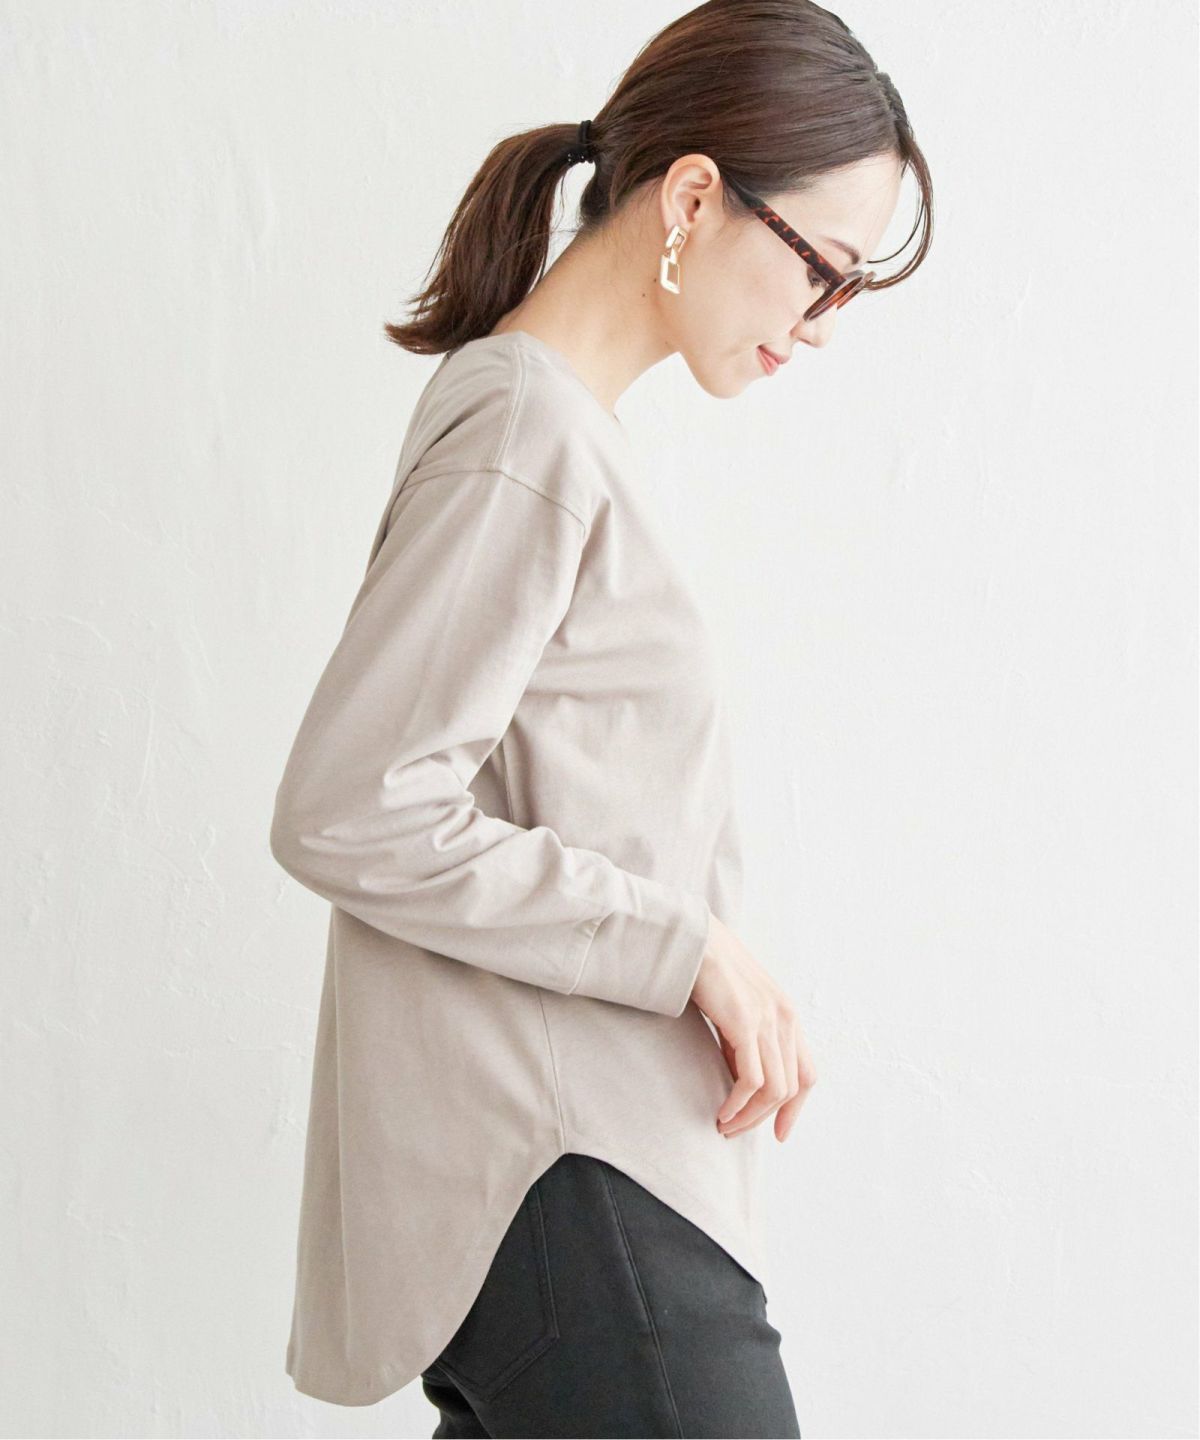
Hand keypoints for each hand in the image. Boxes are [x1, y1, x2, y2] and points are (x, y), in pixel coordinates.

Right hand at [689, 910, 815, 1141]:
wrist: (694, 939)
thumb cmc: (709, 971)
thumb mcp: (737, 1009)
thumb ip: (746, 1040)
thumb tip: (741, 1079)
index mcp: (787, 1016)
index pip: (806, 1074)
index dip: (796, 1109)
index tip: (778, 1133)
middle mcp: (785, 1018)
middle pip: (791, 1088)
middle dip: (764, 1118)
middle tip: (735, 1132)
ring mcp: (768, 1019)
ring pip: (774, 1090)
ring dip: (749, 1116)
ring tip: (724, 1126)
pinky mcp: (745, 1022)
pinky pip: (752, 1080)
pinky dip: (738, 1104)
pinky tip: (722, 1111)